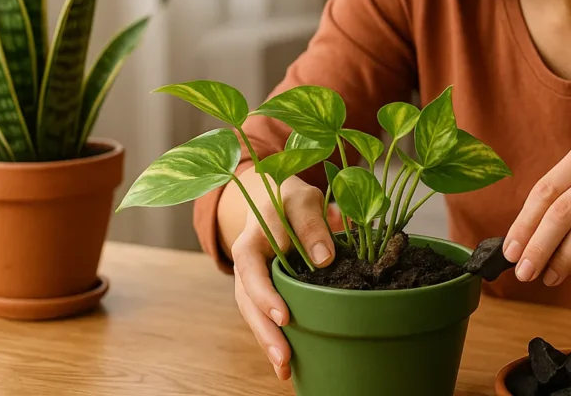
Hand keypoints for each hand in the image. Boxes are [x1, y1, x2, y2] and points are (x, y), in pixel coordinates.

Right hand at [229, 169, 341, 379]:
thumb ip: (313, 223)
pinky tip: (287, 366)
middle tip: (284, 356)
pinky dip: (273, 339)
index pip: (252, 269)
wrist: (274, 200)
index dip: (265, 295)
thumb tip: (324, 257)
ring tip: (285, 370)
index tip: (284, 317)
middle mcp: (246, 264)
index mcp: (252, 239)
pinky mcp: (261, 293)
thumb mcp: (303, 200)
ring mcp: (251, 281)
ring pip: (253, 315)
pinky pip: (262, 317)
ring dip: (267, 342)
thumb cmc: (292, 200)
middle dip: (265, 330)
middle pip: (249, 301)